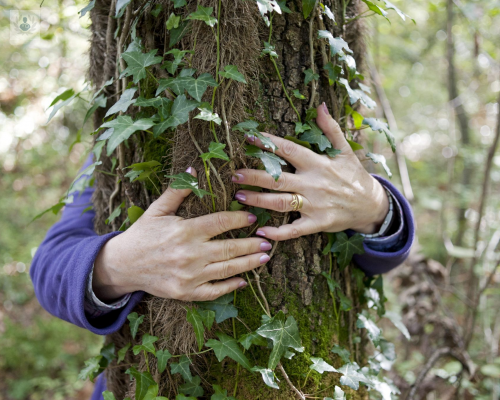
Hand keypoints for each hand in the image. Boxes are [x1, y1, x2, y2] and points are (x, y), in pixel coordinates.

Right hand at [93, 168, 271, 301]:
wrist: (123, 265)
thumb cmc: (142, 234)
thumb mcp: (158, 210)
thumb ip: (178, 190)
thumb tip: (194, 168)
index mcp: (186, 231)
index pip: (221, 223)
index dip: (239, 219)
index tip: (252, 217)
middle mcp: (191, 254)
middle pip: (230, 248)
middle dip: (252, 244)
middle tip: (267, 239)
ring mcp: (190, 276)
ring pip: (227, 270)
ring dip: (249, 264)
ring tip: (264, 257)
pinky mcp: (186, 292)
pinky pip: (214, 291)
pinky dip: (230, 287)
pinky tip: (243, 281)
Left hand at [232, 103, 388, 240]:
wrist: (371, 205)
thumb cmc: (353, 176)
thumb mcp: (345, 151)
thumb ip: (330, 129)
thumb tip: (319, 106)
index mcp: (318, 164)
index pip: (290, 151)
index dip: (269, 144)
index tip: (250, 137)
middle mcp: (314, 184)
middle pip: (279, 179)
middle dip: (255, 176)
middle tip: (235, 174)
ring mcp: (315, 205)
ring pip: (282, 203)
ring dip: (258, 200)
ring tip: (239, 196)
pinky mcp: (317, 223)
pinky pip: (295, 230)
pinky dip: (278, 232)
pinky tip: (262, 232)